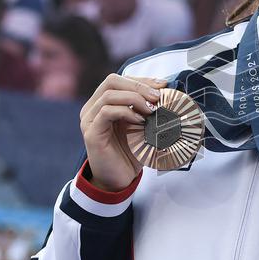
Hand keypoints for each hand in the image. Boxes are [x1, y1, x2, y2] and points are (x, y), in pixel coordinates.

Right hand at [79, 74, 167, 191]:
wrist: (119, 179)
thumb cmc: (131, 152)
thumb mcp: (142, 125)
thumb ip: (148, 109)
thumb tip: (168, 92)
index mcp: (103, 102)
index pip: (120, 80)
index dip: (142, 80)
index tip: (163, 85)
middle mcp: (93, 108)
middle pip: (112, 81)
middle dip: (138, 85)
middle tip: (157, 96)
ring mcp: (89, 119)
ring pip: (109, 95)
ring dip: (134, 98)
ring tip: (151, 110)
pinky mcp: (92, 133)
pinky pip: (106, 112)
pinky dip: (126, 112)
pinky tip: (140, 121)